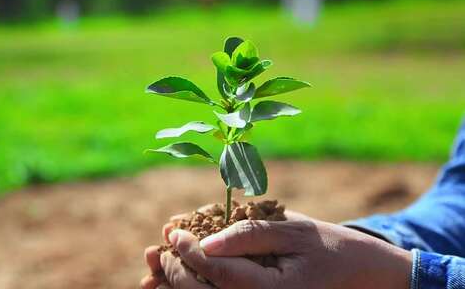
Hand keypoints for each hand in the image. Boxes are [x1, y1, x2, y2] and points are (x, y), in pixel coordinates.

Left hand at [142, 212, 411, 288]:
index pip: (218, 273)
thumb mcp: (294, 232)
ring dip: (177, 288)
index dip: (188, 252)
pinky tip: (178, 279)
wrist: (361, 276)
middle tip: (156, 249)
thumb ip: (251, 235)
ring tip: (153, 271)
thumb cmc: (329, 247)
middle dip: (174, 272)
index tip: (170, 231)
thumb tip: (206, 240)